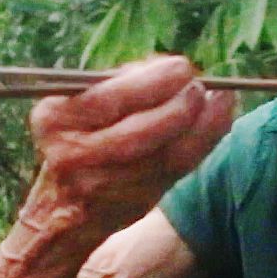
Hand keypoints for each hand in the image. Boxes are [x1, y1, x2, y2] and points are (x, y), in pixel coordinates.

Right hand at [26, 55, 233, 235]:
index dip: (151, 84)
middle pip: (137, 134)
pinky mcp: (132, 204)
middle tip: (199, 86)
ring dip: (201, 126)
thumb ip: (119, 85)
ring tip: (221, 98)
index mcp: (55, 120)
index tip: (180, 68)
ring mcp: (103, 186)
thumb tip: (172, 69)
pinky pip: (175, 172)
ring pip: (163, 157)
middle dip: (179, 107)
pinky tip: (219, 119)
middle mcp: (73, 156)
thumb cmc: (76, 137)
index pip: (108, 100)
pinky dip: (203, 144)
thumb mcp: (77, 105)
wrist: (62, 209)